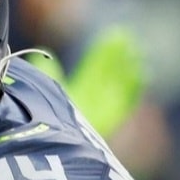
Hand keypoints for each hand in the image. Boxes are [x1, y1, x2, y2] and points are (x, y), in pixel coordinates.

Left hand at [29, 26, 143, 139]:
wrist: (55, 144)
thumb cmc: (48, 121)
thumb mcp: (47, 95)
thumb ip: (47, 76)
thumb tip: (38, 56)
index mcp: (79, 90)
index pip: (95, 66)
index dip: (104, 52)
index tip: (114, 35)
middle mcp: (94, 97)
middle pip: (109, 73)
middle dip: (117, 57)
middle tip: (125, 38)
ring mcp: (104, 107)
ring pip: (120, 85)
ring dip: (128, 70)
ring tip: (135, 55)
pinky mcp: (111, 118)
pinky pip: (126, 103)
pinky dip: (134, 90)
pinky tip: (141, 75)